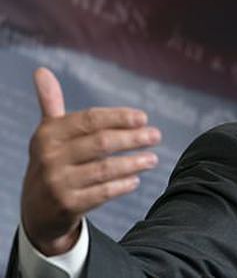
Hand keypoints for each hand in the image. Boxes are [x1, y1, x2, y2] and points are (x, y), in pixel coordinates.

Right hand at [20, 67, 160, 255]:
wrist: (36, 210)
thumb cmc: (52, 162)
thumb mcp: (48, 134)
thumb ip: (51, 103)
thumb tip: (42, 70)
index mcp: (48, 134)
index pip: (90, 119)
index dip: (119, 117)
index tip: (143, 118)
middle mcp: (50, 157)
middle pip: (102, 142)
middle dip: (133, 138)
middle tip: (156, 136)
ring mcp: (58, 182)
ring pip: (105, 169)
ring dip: (134, 162)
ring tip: (152, 159)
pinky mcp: (67, 205)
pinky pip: (103, 193)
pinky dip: (122, 185)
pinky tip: (136, 179)